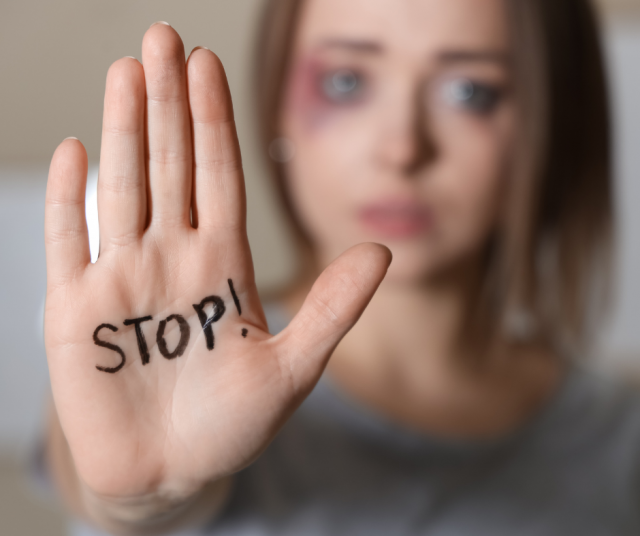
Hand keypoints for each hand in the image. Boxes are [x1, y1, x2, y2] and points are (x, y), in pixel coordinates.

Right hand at [44, 23, 389, 503]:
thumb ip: (332, 308)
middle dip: (169, 102)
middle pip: (171, 164)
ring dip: (126, 129)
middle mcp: (174, 259)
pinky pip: (70, 242)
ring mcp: (124, 279)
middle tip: (163, 37)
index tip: (208, 63)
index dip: (214, 120)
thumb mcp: (294, 369)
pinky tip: (77, 151)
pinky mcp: (77, 311)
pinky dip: (70, 198)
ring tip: (128, 71)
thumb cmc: (230, 426)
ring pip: (124, 187)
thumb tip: (383, 251)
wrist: (170, 473)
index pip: (219, 176)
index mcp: (223, 265)